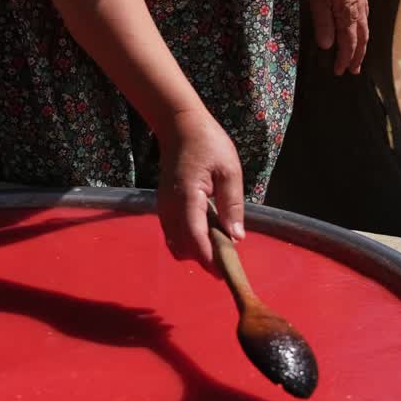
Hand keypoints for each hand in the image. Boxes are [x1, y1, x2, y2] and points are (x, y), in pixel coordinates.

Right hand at [157, 109, 245, 268]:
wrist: (179, 127)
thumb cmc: (208, 144)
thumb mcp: (229, 171)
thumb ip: (232, 204)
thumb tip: (237, 237)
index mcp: (188, 197)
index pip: (195, 238)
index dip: (209, 258)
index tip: (225, 273)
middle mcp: (170, 207)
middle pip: (182, 247)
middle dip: (203, 259)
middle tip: (227, 261)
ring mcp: (164, 207)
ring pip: (175, 244)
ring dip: (194, 252)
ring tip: (218, 248)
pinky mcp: (163, 206)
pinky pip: (172, 234)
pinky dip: (186, 242)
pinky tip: (205, 235)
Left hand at [306, 0, 368, 75]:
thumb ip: (322, 23)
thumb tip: (327, 46)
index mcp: (347, 14)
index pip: (348, 44)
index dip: (344, 59)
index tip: (339, 71)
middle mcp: (358, 11)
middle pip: (361, 40)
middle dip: (357, 57)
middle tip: (354, 71)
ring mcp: (361, 2)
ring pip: (365, 31)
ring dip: (362, 46)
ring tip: (358, 57)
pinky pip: (364, 20)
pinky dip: (362, 32)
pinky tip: (359, 32)